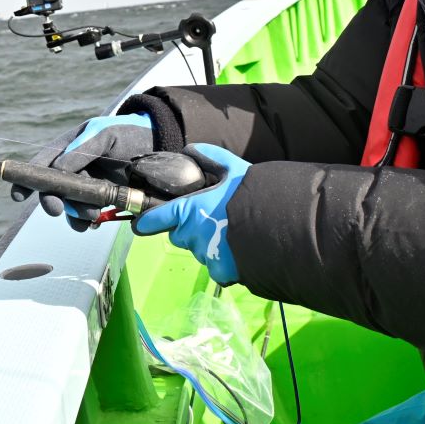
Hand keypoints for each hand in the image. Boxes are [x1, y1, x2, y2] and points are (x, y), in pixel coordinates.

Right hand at [10, 113, 154, 229]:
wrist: (160, 146)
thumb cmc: (129, 133)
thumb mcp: (105, 134)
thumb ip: (82, 149)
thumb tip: (58, 168)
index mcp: (69, 148)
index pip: (42, 164)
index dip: (27, 179)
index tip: (18, 195)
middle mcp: (74, 169)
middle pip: (53, 189)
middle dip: (51, 200)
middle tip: (55, 208)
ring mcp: (89, 186)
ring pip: (70, 205)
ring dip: (75, 213)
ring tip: (92, 213)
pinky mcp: (105, 200)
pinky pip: (89, 216)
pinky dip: (88, 221)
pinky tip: (97, 221)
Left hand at [131, 143, 249, 285]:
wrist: (284, 227)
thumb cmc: (255, 195)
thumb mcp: (233, 169)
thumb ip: (210, 158)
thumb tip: (191, 149)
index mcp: (189, 210)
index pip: (156, 219)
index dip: (147, 221)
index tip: (140, 224)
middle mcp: (193, 236)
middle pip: (179, 235)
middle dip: (187, 229)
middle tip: (208, 218)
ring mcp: (208, 257)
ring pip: (198, 251)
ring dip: (206, 243)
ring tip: (228, 232)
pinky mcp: (223, 273)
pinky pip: (215, 267)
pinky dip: (222, 260)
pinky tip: (238, 249)